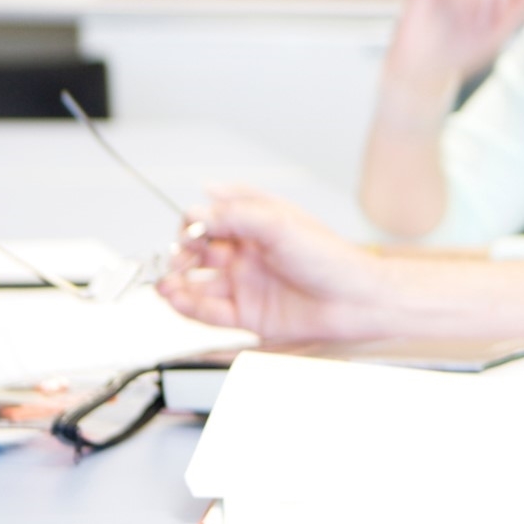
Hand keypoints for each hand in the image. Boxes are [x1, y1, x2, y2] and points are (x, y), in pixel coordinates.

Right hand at [158, 187, 412, 342]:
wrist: (357, 299)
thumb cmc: (331, 258)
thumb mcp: (281, 224)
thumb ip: (237, 215)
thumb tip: (199, 209)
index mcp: (256, 225)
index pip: (210, 220)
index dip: (195, 224)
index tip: (191, 230)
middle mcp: (248, 254)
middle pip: (198, 252)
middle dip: (181, 254)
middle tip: (176, 259)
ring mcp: (247, 284)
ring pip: (199, 284)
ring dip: (177, 283)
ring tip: (166, 283)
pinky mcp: (248, 315)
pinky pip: (209, 312)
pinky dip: (189, 306)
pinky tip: (177, 299)